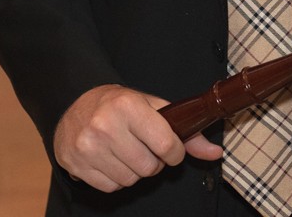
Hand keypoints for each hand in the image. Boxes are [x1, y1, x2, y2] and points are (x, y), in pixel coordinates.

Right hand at [53, 84, 222, 191]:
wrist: (76, 102)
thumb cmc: (119, 104)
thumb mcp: (153, 108)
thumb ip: (185, 132)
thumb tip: (215, 153)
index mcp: (128, 106)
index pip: (166, 145)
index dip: (175, 152)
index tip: (171, 149)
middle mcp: (106, 126)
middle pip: (149, 167)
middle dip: (153, 161)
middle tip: (145, 146)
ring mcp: (89, 147)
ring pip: (131, 180)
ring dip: (135, 170)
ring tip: (128, 150)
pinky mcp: (76, 164)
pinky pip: (112, 187)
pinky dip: (117, 178)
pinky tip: (112, 158)